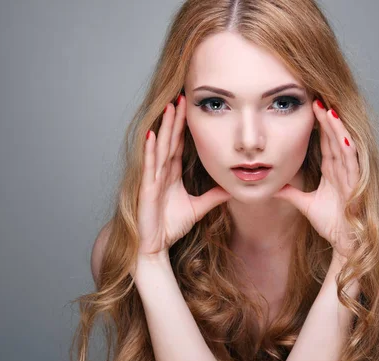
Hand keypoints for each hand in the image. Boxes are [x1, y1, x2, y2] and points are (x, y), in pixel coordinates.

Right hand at [137, 94, 231, 256]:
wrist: (154, 246)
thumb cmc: (170, 225)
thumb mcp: (198, 208)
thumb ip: (214, 196)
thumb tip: (232, 188)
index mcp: (170, 174)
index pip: (178, 145)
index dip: (183, 126)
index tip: (189, 108)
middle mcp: (160, 172)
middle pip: (170, 140)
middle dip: (175, 119)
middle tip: (181, 97)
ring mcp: (152, 179)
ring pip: (160, 148)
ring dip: (164, 128)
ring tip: (169, 108)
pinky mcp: (146, 189)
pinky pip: (149, 166)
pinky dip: (150, 151)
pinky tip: (152, 135)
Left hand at [273, 100, 360, 260]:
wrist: (349, 245)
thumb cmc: (334, 225)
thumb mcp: (306, 205)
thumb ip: (291, 194)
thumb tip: (274, 187)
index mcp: (334, 171)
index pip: (325, 142)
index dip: (318, 125)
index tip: (310, 106)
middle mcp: (344, 169)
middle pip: (333, 138)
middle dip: (326, 118)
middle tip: (316, 97)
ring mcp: (351, 175)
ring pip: (343, 145)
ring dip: (335, 128)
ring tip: (326, 109)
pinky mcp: (356, 185)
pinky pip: (352, 164)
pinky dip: (347, 149)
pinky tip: (341, 136)